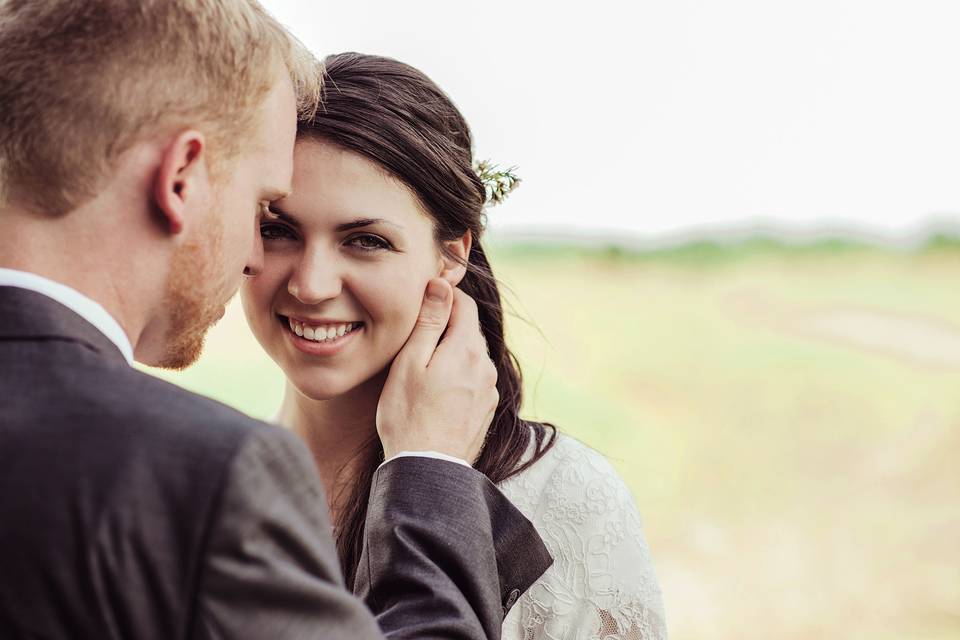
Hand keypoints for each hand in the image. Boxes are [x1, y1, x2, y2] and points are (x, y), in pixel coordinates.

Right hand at [376, 278, 497, 463]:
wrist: (427, 469)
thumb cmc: (408, 415)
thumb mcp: (410, 362)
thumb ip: (429, 321)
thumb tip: (441, 284)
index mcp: (467, 349)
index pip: (463, 304)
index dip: (442, 297)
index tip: (422, 304)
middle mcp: (486, 366)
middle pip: (468, 330)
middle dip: (446, 327)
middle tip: (415, 340)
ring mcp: (489, 389)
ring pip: (471, 355)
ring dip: (451, 354)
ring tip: (422, 370)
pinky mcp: (486, 408)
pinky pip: (474, 379)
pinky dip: (457, 376)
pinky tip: (436, 393)